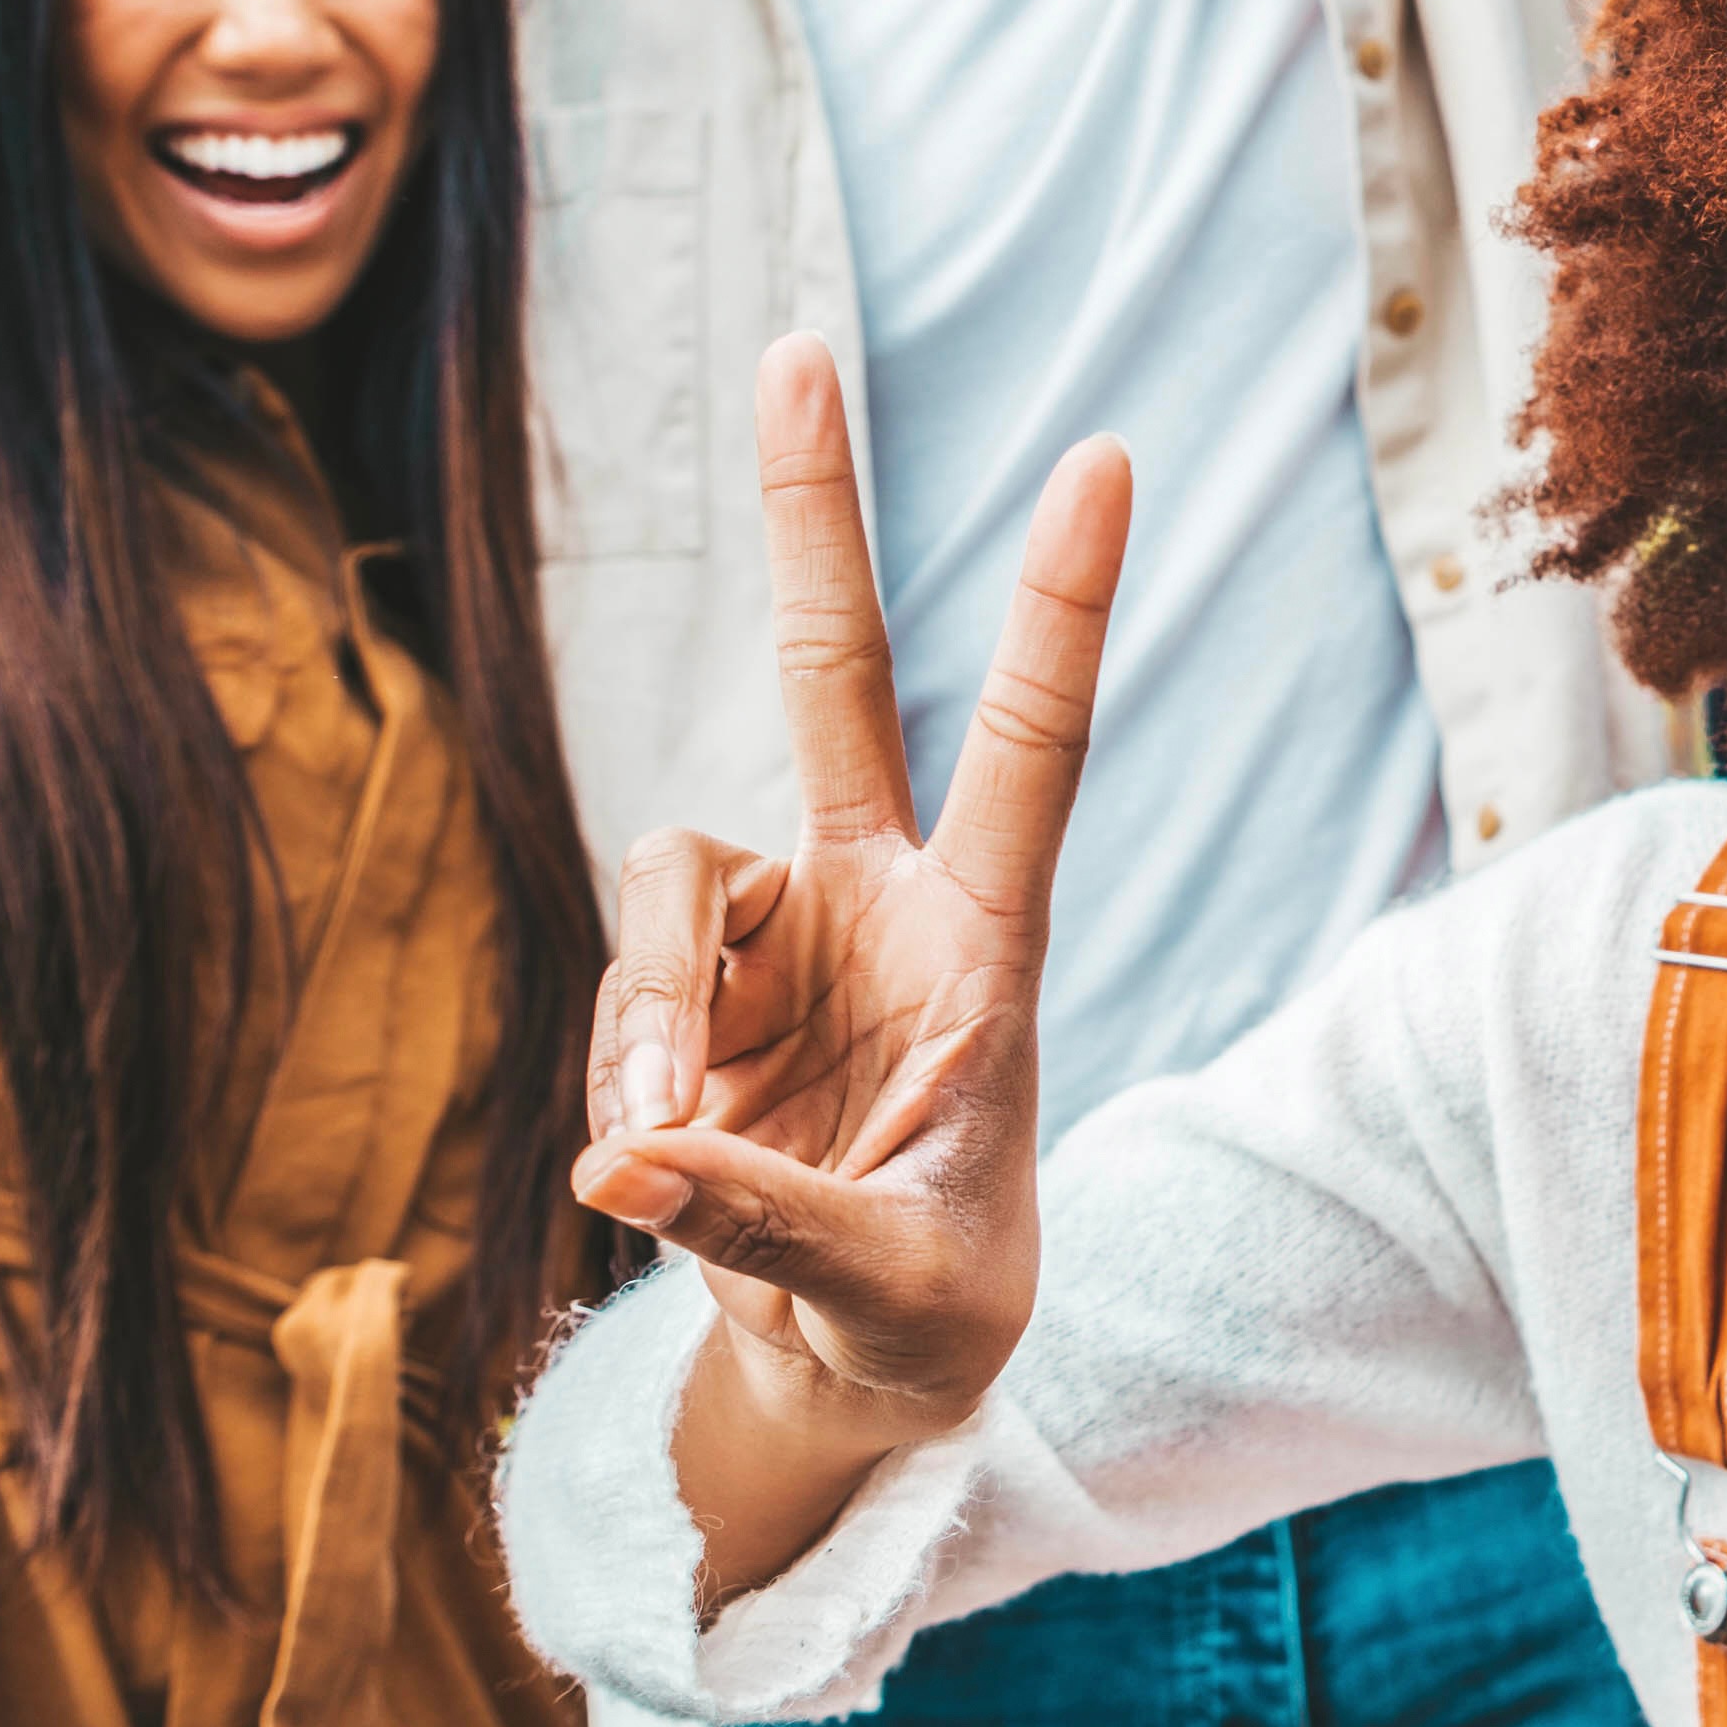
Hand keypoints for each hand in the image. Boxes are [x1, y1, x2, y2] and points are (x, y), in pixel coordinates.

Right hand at [575, 338, 1124, 1592]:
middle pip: (834, 674)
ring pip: (667, 885)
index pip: (1032, 744)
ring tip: (659, 1156)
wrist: (851, 1376)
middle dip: (815, 517)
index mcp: (987, 943)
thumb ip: (771, 1230)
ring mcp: (768, 938)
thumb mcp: (890, 1299)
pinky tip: (644, 1177)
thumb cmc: (926, 1322)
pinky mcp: (676, 995)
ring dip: (646, 1016)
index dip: (1059, 604)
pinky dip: (621, 1081)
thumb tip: (628, 1162)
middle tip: (798, 350)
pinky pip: (621, 993)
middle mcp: (877, 902)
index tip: (1106, 453)